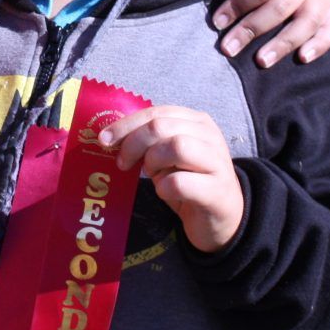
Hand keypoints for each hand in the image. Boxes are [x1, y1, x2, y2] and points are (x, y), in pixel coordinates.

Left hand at [98, 106, 244, 252]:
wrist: (224, 217)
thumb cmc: (191, 182)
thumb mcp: (169, 157)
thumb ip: (149, 142)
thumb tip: (110, 138)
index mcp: (196, 122)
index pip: (156, 112)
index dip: (127, 124)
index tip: (104, 140)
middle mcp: (210, 136)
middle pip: (162, 127)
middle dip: (134, 144)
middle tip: (123, 164)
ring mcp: (217, 162)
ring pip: (176, 147)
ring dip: (153, 162)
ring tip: (152, 175)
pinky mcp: (217, 191)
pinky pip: (180, 182)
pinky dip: (164, 188)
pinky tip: (166, 192)